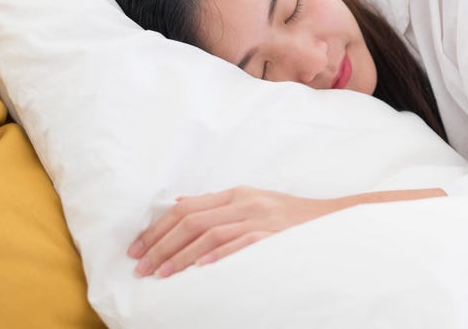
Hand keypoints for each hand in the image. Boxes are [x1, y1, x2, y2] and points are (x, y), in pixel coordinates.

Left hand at [128, 186, 334, 278]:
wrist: (329, 220)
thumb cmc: (287, 217)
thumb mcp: (250, 202)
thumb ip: (216, 204)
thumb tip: (179, 204)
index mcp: (236, 194)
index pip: (186, 209)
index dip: (158, 228)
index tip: (138, 248)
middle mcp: (245, 203)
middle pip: (192, 221)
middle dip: (162, 244)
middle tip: (141, 266)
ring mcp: (260, 218)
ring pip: (211, 233)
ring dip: (182, 255)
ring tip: (162, 273)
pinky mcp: (273, 235)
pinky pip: (240, 244)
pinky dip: (218, 256)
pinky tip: (200, 268)